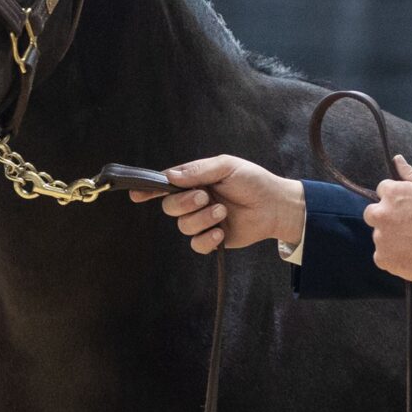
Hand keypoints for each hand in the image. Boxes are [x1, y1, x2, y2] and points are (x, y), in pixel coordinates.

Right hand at [136, 155, 304, 254]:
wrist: (276, 206)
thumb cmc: (253, 181)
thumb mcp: (226, 167)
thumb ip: (198, 170)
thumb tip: (170, 175)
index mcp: (195, 181)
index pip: (165, 185)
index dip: (149, 190)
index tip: (136, 194)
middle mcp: (195, 201)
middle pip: (169, 207)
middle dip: (184, 203)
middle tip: (205, 197)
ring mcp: (203, 221)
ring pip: (184, 226)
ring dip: (202, 219)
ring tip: (223, 212)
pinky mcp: (213, 239)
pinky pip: (197, 245)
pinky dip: (207, 239)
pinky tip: (221, 233)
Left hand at [362, 156, 411, 283]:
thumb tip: (397, 160)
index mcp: (392, 193)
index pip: (383, 189)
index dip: (397, 196)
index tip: (410, 205)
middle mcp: (381, 214)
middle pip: (372, 213)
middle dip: (385, 216)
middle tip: (407, 223)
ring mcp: (380, 238)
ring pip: (379, 235)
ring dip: (390, 236)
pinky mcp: (383, 259)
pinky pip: (382, 256)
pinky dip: (393, 256)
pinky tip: (411, 254)